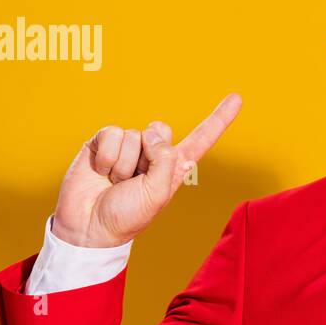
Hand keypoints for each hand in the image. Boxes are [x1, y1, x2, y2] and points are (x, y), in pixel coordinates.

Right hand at [50, 93, 242, 247]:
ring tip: (114, 182)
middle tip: (134, 179)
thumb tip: (153, 134)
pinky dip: (107, 156)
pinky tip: (101, 172)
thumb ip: (165, 161)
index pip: (201, 139)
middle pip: (161, 129)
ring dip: (124, 163)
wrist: (88, 226)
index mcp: (174, 167)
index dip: (219, 119)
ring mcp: (128, 147)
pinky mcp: (103, 143)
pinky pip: (111, 134)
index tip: (237, 98)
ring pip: (134, 135)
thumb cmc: (126, 216)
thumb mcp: (157, 194)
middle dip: (148, 153)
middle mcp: (153, 154)